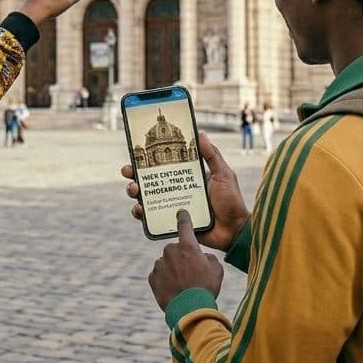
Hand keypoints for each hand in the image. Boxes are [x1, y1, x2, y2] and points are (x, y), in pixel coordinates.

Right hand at [122, 130, 249, 252]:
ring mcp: (173, 207)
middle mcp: (177, 190)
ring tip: (134, 190)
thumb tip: (201, 133)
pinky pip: (152, 218)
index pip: (163, 166)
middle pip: (150, 181)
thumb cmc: (231, 201)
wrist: (234, 230)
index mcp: (187, 177)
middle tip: (128, 172)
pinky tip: (139, 210)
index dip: (147, 160)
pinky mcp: (172, 223)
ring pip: (147, 198)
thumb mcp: (223, 174)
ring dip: (135, 193)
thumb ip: (212, 155)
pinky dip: (141, 214)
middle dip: (134, 176)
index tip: (136, 154)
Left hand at [148, 211, 223, 310]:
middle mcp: (171, 251)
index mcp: (188, 246)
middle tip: (191, 273)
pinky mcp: (152, 277)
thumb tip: (202, 257)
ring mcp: (160, 264)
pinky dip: (165, 280)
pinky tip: (174, 290)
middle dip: (181, 258)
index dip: (183, 218)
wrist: (189, 310)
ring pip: (166, 262)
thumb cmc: (206, 288)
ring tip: (183, 285)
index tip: (180, 213)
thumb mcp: (217, 270)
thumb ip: (208, 258)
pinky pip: (159, 275)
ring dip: (173, 270)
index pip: (185, 226)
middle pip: (175, 249)